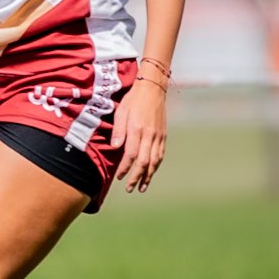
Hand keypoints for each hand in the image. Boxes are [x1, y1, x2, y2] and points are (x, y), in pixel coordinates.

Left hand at [111, 77, 167, 193]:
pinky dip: (155, 166)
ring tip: (141, 187)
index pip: (132, 155)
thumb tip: (115, 148)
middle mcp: (150, 135)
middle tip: (129, 188)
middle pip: (144, 162)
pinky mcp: (163, 135)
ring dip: (148, 176)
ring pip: (155, 161)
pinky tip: (151, 173)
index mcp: (137, 129)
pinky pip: (160, 154)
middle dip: (136, 177)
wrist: (153, 89)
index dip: (125, 168)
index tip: (119, 177)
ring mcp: (159, 136)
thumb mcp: (121, 112)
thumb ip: (118, 131)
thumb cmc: (133, 100)